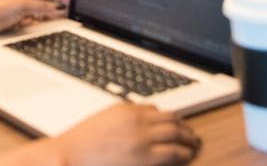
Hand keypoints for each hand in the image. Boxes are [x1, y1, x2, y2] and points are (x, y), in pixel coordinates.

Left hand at [0, 0, 67, 35]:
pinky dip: (44, 23)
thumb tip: (55, 9)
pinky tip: (49, 26)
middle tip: (72, 12)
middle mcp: (26, 1)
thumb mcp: (21, 6)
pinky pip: (37, 22)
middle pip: (47, 4)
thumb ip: (39, 7)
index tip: (71, 2)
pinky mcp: (21, 22)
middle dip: (59, 7)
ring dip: (52, 16)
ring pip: (43, 14)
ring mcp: (24, 12)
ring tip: (64, 19)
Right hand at [50, 103, 200, 164]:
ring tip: (194, 145)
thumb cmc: (83, 143)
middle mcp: (138, 121)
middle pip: (171, 119)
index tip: (176, 124)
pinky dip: (184, 153)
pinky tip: (188, 156)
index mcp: (127, 110)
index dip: (171, 118)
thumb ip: (126, 116)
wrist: (71, 155)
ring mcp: (143, 138)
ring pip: (176, 133)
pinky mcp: (146, 157)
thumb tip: (147, 114)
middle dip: (185, 127)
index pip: (157, 109)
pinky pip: (173, 152)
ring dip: (189, 139)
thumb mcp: (105, 119)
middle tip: (192, 135)